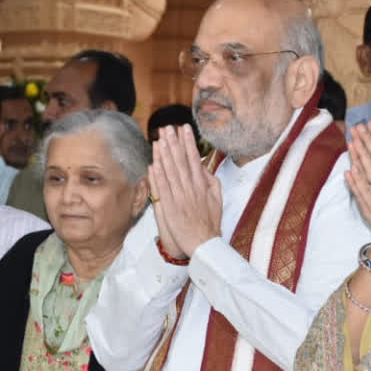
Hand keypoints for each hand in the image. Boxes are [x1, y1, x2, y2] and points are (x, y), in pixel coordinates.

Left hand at [148, 124, 221, 257]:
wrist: (204, 243)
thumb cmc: (210, 222)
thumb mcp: (217, 198)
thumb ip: (211, 181)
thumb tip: (203, 167)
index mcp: (202, 185)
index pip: (194, 158)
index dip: (188, 142)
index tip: (184, 128)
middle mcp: (191, 188)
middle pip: (180, 161)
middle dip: (174, 143)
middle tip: (168, 127)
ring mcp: (180, 198)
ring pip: (170, 172)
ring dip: (164, 154)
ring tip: (159, 139)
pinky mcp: (170, 207)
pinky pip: (162, 188)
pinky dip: (157, 176)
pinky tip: (153, 163)